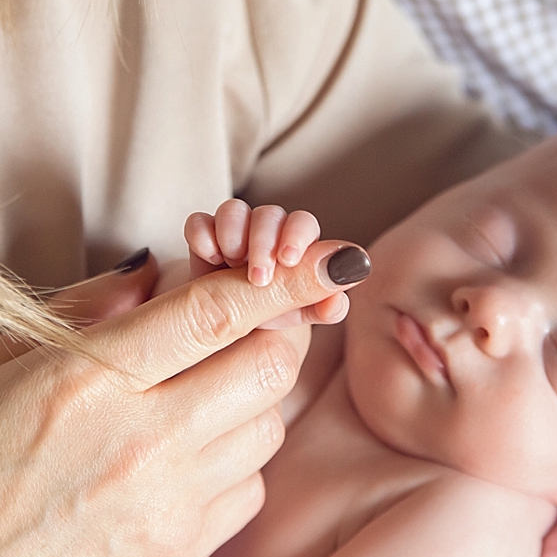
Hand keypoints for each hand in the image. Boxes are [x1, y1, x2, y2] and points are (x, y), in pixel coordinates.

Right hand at [0, 241, 370, 556]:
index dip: (287, 279)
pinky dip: (237, 460)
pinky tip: (190, 456)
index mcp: (87, 382)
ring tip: (200, 395)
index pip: (214, 314)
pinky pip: (248, 489)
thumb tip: (158, 273)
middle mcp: (140, 443)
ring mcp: (166, 505)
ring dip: (252, 397)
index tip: (338, 258)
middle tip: (246, 327)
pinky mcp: (178, 554)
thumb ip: (84, 311)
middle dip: (275, 333)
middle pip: (266, 367)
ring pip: (268, 428)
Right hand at [185, 200, 347, 327]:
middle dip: (264, 239)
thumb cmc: (262, 327)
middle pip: (271, 215)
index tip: (288, 259)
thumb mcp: (289, 319)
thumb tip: (356, 268)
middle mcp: (265, 239)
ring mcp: (231, 238)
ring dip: (234, 231)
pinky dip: (202, 232)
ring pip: (236, 211)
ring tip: (229, 262)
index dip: (298, 235)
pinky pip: (200, 222)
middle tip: (258, 275)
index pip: (303, 227)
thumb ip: (317, 296)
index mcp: (294, 253)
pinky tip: (207, 254)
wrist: (208, 345)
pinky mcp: (201, 241)